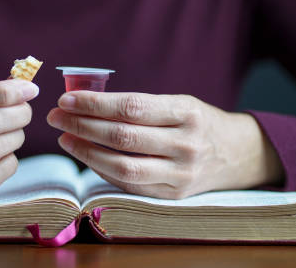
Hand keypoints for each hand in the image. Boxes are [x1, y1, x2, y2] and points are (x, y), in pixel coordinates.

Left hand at [47, 92, 283, 198]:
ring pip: (122, 166)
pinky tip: (86, 156)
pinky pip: (129, 184)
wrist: (238, 154)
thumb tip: (85, 104)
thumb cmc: (199, 122)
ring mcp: (181, 174)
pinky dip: (102, 170)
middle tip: (56, 117)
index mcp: (187, 112)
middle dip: (82, 126)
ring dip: (86, 152)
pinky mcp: (173, 195)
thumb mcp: (179, 103)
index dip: (94, 104)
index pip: (131, 107)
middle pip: (122, 137)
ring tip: (65, 138)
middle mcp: (186, 144)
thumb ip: (139, 106)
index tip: (67, 100)